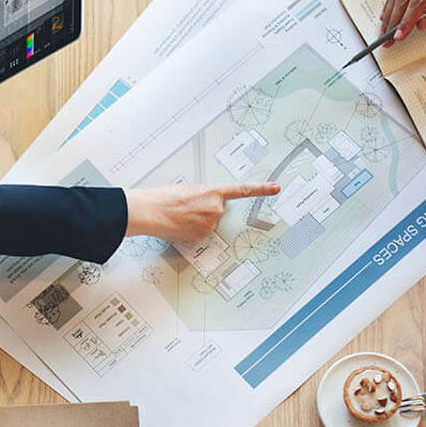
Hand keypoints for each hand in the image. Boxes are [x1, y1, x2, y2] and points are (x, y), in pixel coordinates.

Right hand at [125, 182, 279, 244]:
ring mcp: (209, 225)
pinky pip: (199, 235)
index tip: (275, 188)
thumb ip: (204, 196)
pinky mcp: (200, 237)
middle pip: (218, 211)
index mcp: (213, 192)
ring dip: (196, 222)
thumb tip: (204, 207)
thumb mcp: (188, 189)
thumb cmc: (163, 198)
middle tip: (187, 207)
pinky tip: (179, 225)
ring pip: (208, 225)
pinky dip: (190, 231)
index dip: (262, 189)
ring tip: (179, 216)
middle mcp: (216, 209)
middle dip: (206, 210)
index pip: (243, 190)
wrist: (149, 211)